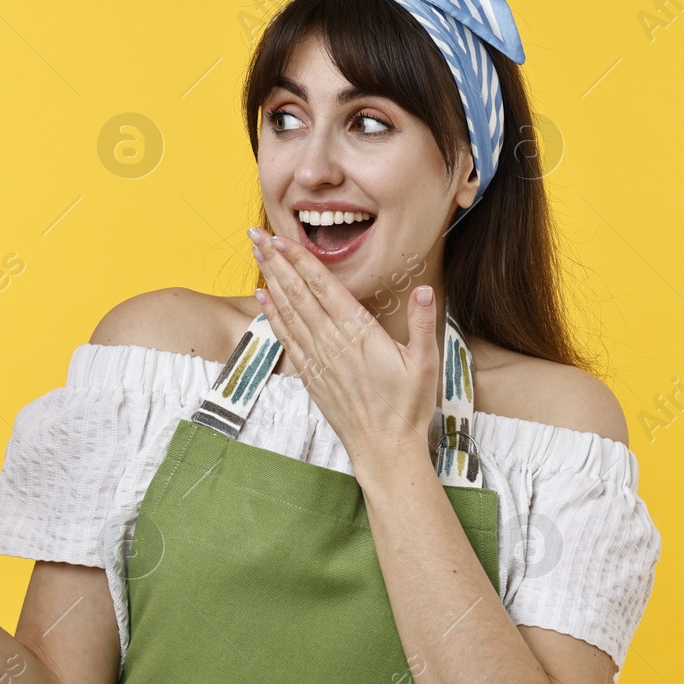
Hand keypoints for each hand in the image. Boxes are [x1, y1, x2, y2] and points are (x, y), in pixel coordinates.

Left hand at [249, 228, 436, 471]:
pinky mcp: (311, 376)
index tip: (282, 239)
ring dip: (271, 281)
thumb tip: (424, 289)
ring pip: (288, 312)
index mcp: (360, 334)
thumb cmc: (407, 406)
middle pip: (298, 294)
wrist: (384, 448)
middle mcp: (333, 343)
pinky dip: (272, 315)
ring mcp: (318, 359)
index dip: (301, 261)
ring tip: (257, 256)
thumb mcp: (426, 364)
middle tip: (256, 235)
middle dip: (277, 262)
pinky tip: (262, 298)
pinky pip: (287, 338)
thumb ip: (422, 323)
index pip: (324, 288)